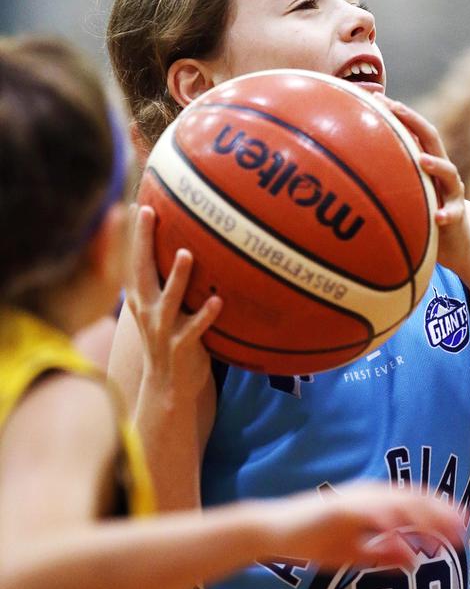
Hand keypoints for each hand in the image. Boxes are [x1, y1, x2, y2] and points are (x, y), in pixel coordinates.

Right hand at [126, 205, 220, 396]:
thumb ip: (164, 279)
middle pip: (142, 271)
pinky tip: (218, 300)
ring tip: (188, 253)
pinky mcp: (182, 346)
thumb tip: (181, 243)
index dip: (133, 234)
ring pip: (169, 299)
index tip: (137, 203)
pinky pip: (195, 328)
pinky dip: (206, 314)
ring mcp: (162, 329)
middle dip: (143, 242)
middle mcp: (146, 310)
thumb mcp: (159, 307)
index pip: (131, 260)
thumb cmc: (168, 336)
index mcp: (139, 298)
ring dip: (178, 277)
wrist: (168, 385)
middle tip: (149, 213)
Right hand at [264, 482, 465, 570]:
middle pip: (411, 499)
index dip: (439, 512)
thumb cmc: (312, 539)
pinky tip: (406, 529)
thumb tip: (413, 560)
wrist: (274, 533)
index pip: (412, 503)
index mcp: (372, 503)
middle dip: (439, 512)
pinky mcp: (339, 508)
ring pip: (396, 503)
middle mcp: (367, 495)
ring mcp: (353, 500)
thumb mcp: (354, 552)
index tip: (463, 525)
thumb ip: (383, 554)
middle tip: (464, 525)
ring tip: (444, 527)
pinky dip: (389, 518)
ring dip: (422, 514)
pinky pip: (370, 512)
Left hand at [379, 98, 469, 272]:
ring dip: (436, 165)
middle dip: (415, 121)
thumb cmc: (422, 212)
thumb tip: (345, 166)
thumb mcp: (405, 191)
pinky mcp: (458, 216)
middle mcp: (442, 171)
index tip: (377, 97)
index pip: (414, 130)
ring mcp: (452, 192)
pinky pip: (453, 214)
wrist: (456, 241)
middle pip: (433, 139)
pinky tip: (438, 217)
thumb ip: (386, 175)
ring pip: (449, 173)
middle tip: (396, 109)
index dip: (399, 112)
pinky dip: (446, 214)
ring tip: (422, 161)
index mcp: (427, 160)